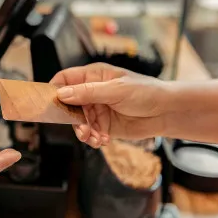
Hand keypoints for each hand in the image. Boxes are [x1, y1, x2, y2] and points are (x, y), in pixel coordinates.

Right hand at [50, 63, 167, 147]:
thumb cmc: (146, 92)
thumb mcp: (116, 89)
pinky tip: (102, 140)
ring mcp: (96, 109)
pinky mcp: (102, 125)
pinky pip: (89, 133)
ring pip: (77, 122)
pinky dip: (92, 138)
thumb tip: (62, 93)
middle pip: (68, 104)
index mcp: (93, 76)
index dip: (55, 89)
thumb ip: (88, 92)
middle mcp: (91, 92)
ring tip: (94, 138)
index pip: (65, 79)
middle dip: (71, 118)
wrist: (166, 113)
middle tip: (81, 128)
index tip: (50, 103)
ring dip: (83, 132)